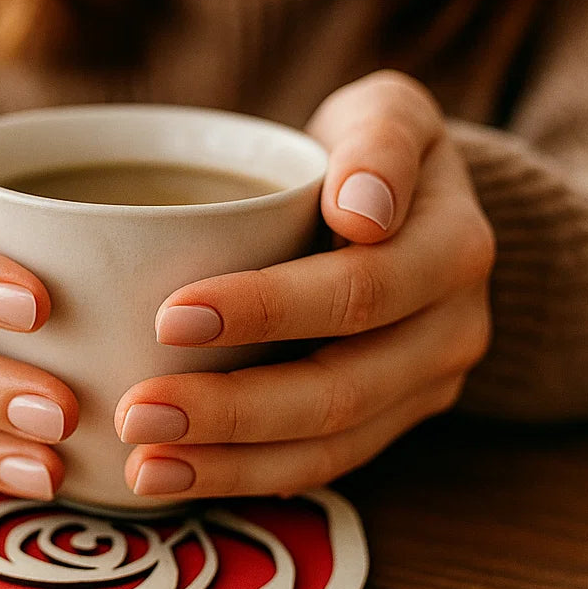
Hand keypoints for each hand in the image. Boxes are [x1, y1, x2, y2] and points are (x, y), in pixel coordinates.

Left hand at [116, 71, 494, 499]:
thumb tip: (364, 209)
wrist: (410, 208)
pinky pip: (326, 462)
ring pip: (331, 443)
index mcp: (452, 248)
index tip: (168, 316)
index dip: (267, 309)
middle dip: (232, 407)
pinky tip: (182, 473)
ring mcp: (426, 384)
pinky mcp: (393, 417)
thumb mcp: (386, 114)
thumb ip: (380, 143)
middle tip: (135, 411)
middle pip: (341, 387)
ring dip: (231, 461)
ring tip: (145, 463)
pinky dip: (250, 474)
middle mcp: (452, 328)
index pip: (357, 289)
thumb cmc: (374, 152)